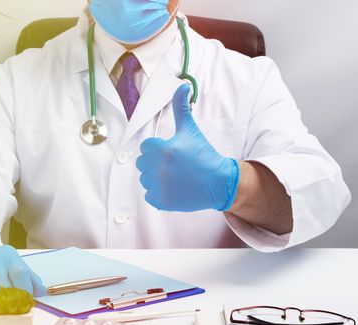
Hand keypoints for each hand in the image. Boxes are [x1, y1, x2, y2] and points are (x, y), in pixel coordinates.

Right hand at [0, 245, 45, 301]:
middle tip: (14, 309)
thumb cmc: (3, 265)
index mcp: (10, 258)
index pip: (20, 273)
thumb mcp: (18, 266)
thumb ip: (32, 279)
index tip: (27, 301)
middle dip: (11, 301)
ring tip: (2, 305)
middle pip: (3, 286)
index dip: (25, 290)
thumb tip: (42, 292)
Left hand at [136, 84, 239, 211]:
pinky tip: (174, 188)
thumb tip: (182, 85)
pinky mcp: (161, 201)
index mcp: (162, 149)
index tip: (173, 152)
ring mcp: (159, 187)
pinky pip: (150, 196)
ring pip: (146, 180)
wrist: (219, 182)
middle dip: (155, 163)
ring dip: (156, 179)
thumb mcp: (190, 130)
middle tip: (175, 165)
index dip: (158, 149)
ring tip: (175, 177)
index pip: (146, 148)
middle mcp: (158, 168)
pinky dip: (160, 194)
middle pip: (143, 164)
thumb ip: (181, 108)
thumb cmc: (204, 154)